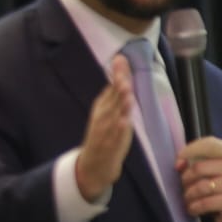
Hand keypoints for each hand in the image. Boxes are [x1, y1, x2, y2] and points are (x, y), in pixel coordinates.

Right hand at [75, 55, 136, 201]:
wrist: (94, 163)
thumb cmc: (104, 134)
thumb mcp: (108, 112)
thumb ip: (115, 95)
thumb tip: (120, 75)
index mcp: (102, 106)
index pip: (112, 86)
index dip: (118, 73)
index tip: (121, 58)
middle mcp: (103, 115)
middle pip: (114, 96)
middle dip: (120, 84)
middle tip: (125, 71)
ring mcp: (107, 130)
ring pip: (115, 114)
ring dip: (121, 103)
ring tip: (127, 91)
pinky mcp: (111, 144)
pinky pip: (116, 136)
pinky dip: (120, 129)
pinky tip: (125, 122)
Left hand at [176, 136, 221, 221]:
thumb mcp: (213, 170)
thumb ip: (196, 162)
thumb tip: (179, 165)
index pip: (208, 144)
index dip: (188, 152)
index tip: (177, 165)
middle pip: (199, 168)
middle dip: (185, 180)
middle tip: (185, 188)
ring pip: (200, 187)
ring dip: (189, 196)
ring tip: (189, 200)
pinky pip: (204, 203)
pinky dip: (194, 208)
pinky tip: (194, 209)